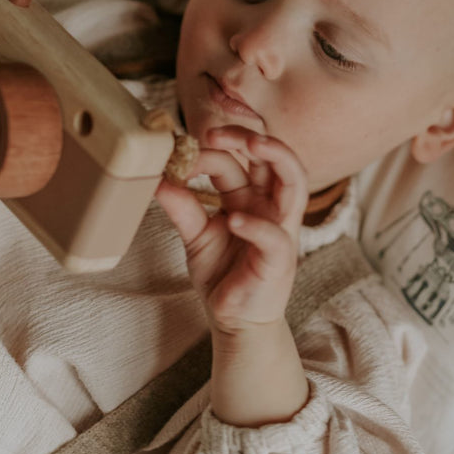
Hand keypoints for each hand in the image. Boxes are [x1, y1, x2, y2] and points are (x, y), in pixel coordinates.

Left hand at [155, 125, 308, 335]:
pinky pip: (275, 235)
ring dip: (277, 156)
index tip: (182, 149)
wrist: (233, 319)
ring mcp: (280, 228)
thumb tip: (159, 180)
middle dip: (250, 135)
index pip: (240, 157)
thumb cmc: (221, 272)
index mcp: (250, 194)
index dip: (214, 147)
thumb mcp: (195, 236)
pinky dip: (255, 224)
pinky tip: (231, 220)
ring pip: (294, 181)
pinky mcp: (280, 258)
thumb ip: (182, 208)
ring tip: (252, 144)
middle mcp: (269, 204)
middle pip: (274, 155)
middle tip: (216, 133)